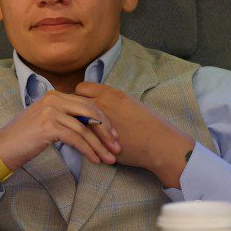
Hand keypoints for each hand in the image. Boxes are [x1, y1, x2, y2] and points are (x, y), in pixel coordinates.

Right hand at [0, 90, 120, 189]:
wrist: (1, 149)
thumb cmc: (24, 139)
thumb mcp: (47, 122)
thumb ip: (66, 119)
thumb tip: (90, 128)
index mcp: (55, 95)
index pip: (87, 105)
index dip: (104, 121)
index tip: (114, 136)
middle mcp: (54, 99)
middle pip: (91, 113)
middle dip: (107, 131)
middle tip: (117, 147)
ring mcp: (51, 111)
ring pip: (85, 128)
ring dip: (100, 146)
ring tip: (110, 159)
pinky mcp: (48, 126)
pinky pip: (76, 138)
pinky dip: (88, 150)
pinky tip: (95, 160)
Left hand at [75, 82, 194, 187]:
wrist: (158, 143)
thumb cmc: (149, 124)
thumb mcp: (129, 104)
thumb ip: (113, 101)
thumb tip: (102, 104)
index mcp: (111, 93)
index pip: (82, 88)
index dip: (80, 96)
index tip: (81, 105)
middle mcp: (100, 102)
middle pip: (73, 101)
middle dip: (72, 109)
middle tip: (74, 118)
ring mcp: (96, 120)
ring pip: (74, 118)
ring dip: (73, 123)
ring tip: (76, 130)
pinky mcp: (96, 137)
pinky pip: (79, 135)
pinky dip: (78, 137)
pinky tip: (82, 142)